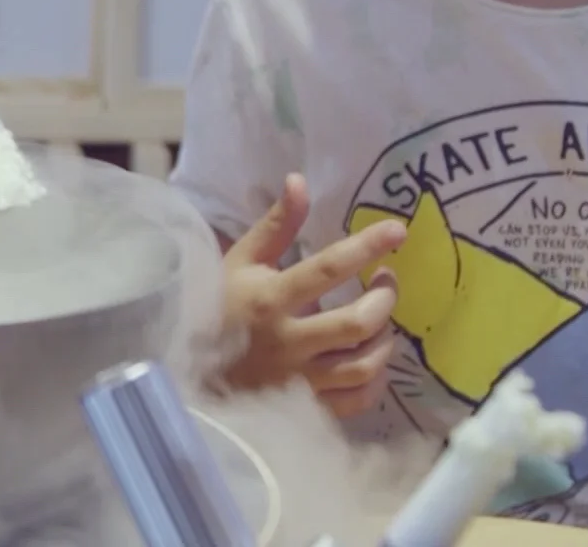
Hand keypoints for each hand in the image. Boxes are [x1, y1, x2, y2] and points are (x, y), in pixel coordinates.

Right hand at [221, 173, 406, 418]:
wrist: (191, 370)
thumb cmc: (219, 308)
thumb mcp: (241, 261)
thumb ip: (275, 225)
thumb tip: (299, 181)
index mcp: (270, 298)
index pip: (328, 269)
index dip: (367, 246)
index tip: (397, 231)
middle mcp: (289, 340)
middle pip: (358, 322)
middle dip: (384, 298)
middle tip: (386, 281)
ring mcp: (299, 379)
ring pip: (364, 364)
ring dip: (384, 340)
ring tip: (381, 320)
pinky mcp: (306, 406)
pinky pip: (357, 398)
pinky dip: (375, 379)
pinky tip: (371, 359)